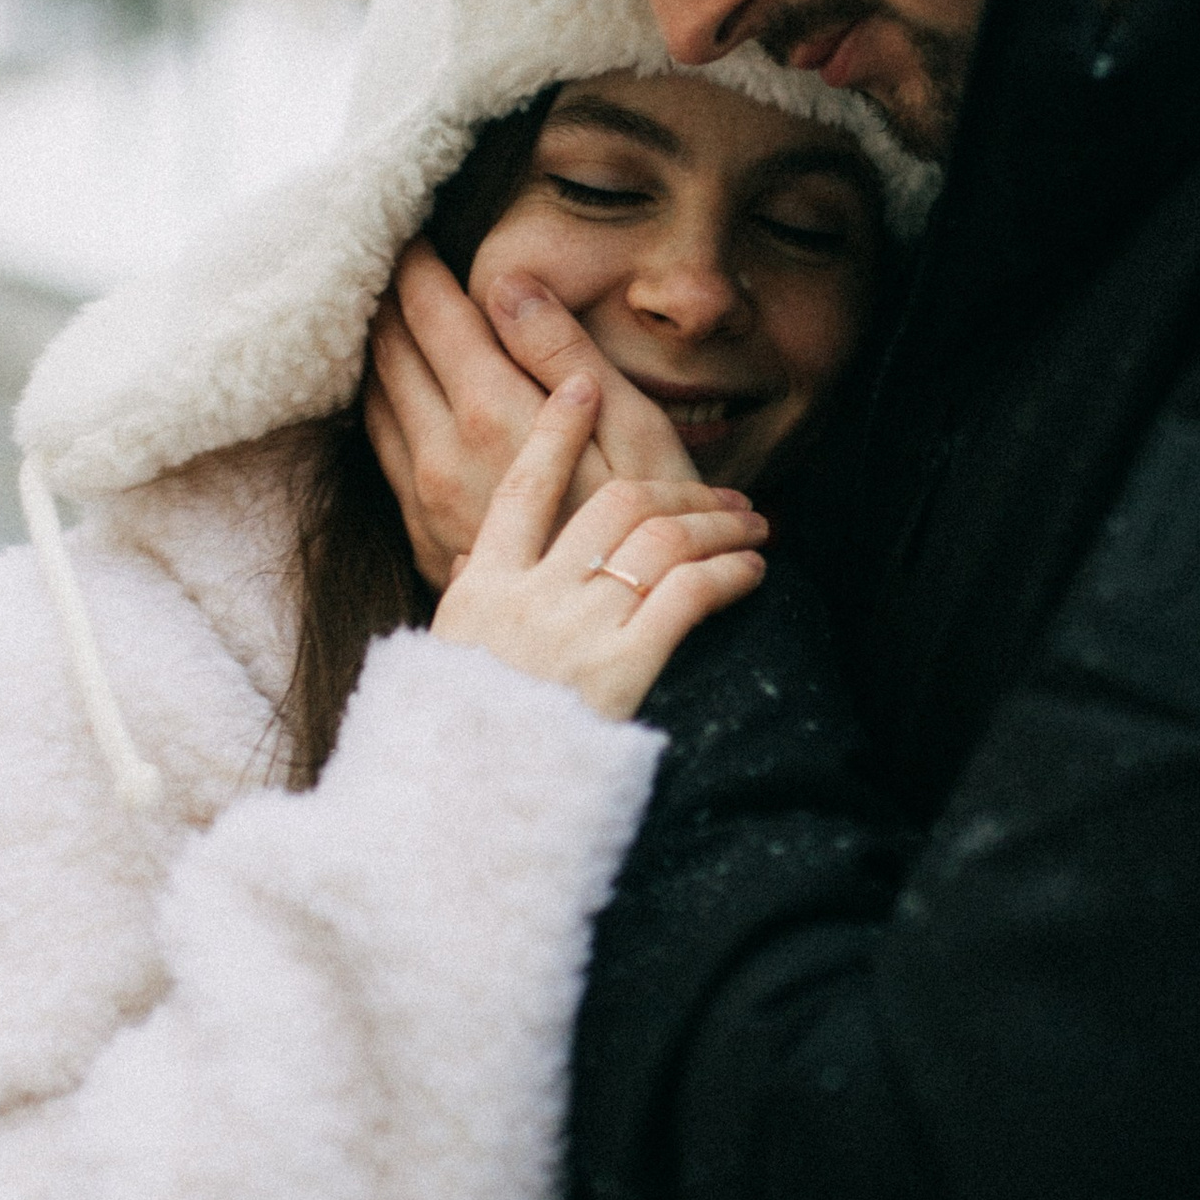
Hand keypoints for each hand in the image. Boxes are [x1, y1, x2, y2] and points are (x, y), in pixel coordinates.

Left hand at [365, 242, 707, 587]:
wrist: (623, 643)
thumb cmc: (655, 534)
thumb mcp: (633, 433)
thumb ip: (562, 355)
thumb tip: (507, 284)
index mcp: (491, 417)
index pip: (431, 316)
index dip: (417, 265)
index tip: (411, 230)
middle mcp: (439, 457)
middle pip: (388, 353)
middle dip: (387, 299)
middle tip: (389, 258)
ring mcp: (422, 502)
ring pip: (375, 403)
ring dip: (378, 351)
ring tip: (387, 311)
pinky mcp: (422, 537)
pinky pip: (382, 454)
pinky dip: (383, 405)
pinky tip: (399, 392)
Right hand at [431, 380, 767, 719]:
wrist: (470, 812)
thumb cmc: (460, 745)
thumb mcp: (445, 662)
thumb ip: (467, 607)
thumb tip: (467, 565)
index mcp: (481, 590)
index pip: (520, 488)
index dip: (556, 430)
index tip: (584, 387)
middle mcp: (530, 597)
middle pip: (614, 504)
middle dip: (682, 488)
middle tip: (726, 496)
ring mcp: (577, 630)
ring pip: (664, 538)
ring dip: (721, 525)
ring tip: (754, 529)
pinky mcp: (623, 668)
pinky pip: (690, 595)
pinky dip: (731, 574)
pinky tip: (754, 573)